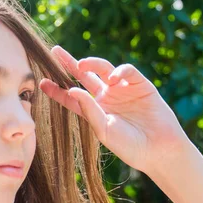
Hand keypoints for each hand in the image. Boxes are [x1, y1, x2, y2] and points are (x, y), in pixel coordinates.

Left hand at [39, 45, 190, 177]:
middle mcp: (106, 97)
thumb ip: (88, 111)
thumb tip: (72, 90)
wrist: (160, 151)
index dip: (57, 90)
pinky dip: (120, 71)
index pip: (71, 97)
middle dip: (69, 64)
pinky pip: (127, 71)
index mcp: (94, 111)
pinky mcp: (140, 85)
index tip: (42, 83)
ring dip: (92, 63)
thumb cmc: (130, 146)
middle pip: (84, 76)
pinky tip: (114, 79)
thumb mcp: (104, 130)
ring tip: (82, 65)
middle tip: (55, 52)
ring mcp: (123, 90)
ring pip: (103, 68)